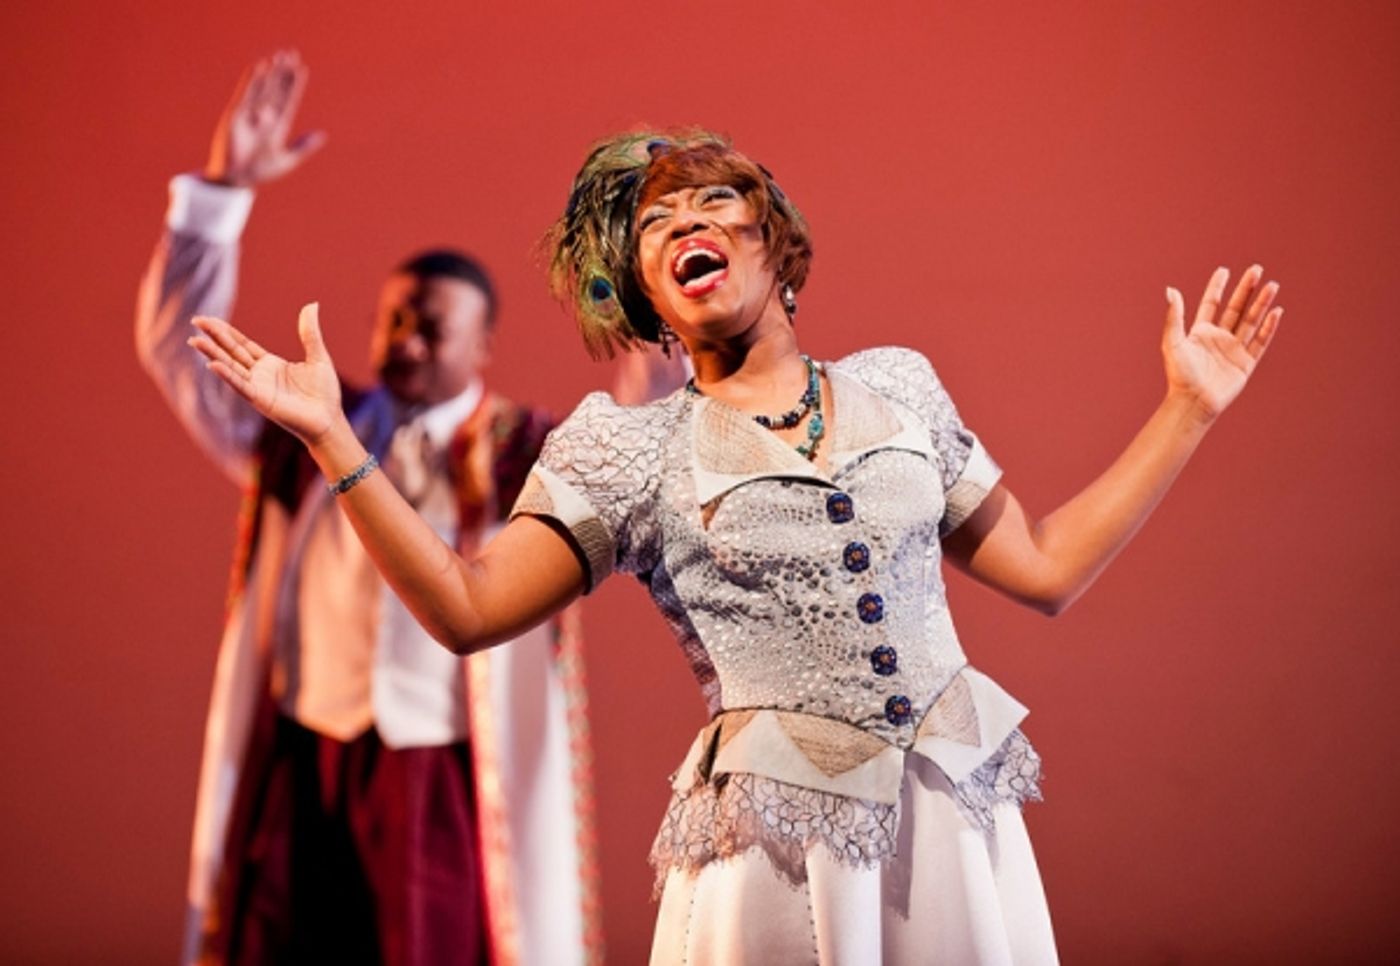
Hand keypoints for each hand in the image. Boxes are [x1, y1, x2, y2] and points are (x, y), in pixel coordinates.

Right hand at [190, 304, 341, 444]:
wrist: (329, 420)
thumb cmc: (324, 393)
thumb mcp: (318, 357)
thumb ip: (310, 333)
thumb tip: (312, 304)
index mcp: (269, 364)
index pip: (242, 344)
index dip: (226, 332)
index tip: (208, 320)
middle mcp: (259, 375)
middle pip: (232, 351)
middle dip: (214, 337)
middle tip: (195, 321)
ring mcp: (258, 388)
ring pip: (230, 367)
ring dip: (212, 354)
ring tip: (194, 340)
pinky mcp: (261, 400)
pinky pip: (241, 386)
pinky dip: (227, 375)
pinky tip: (213, 365)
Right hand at [205, 50, 325, 187]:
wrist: (237, 178)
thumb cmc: (261, 171)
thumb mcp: (286, 159)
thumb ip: (303, 146)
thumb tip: (322, 135)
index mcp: (278, 125)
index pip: (288, 99)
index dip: (294, 84)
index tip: (301, 69)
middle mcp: (264, 116)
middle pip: (276, 89)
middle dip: (283, 73)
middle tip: (291, 53)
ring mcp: (250, 114)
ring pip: (263, 88)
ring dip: (270, 73)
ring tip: (278, 57)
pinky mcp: (236, 114)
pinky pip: (246, 94)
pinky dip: (253, 81)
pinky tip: (259, 67)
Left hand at [1163, 265, 1282, 419]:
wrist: (1193, 402)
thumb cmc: (1179, 375)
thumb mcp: (1172, 342)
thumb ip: (1174, 316)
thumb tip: (1170, 289)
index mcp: (1200, 332)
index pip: (1211, 304)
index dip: (1217, 287)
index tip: (1224, 270)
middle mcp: (1219, 338)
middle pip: (1235, 308)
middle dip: (1246, 289)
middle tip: (1256, 269)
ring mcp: (1234, 350)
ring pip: (1250, 321)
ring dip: (1261, 303)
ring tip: (1271, 285)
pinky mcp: (1246, 364)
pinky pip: (1260, 342)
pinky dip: (1268, 327)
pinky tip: (1276, 312)